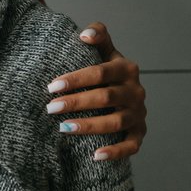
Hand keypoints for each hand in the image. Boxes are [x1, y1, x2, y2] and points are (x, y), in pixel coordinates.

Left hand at [46, 21, 146, 160]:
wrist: (125, 92)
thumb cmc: (107, 71)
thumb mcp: (105, 51)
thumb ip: (99, 35)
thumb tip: (83, 35)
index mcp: (126, 68)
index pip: (100, 72)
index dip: (76, 79)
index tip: (51, 86)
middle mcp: (136, 91)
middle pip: (105, 98)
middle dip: (76, 102)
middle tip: (50, 108)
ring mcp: (139, 113)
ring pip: (115, 122)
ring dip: (89, 126)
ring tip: (63, 128)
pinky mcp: (140, 133)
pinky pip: (131, 145)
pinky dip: (115, 151)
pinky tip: (95, 155)